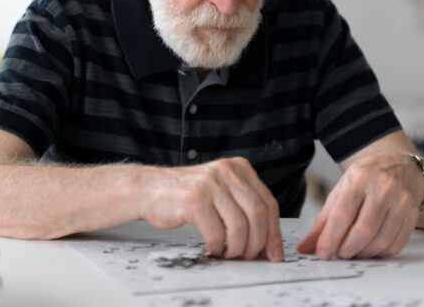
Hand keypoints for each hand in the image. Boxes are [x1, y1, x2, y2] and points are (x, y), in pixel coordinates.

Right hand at [139, 157, 283, 261]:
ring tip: (228, 253)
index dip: (274, 232)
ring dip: (237, 247)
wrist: (150, 189)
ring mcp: (210, 184)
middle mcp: (227, 171)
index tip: (274, 251)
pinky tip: (212, 248)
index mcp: (238, 167)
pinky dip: (217, 247)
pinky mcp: (195, 199)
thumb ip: (243, 207)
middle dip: (258, 242)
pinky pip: (217, 233)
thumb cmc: (185, 195)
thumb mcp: (221, 190)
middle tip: (251, 256)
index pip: (268, 202)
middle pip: (258, 214)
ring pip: (240, 226)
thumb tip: (267, 242)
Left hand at [297, 151, 423, 259]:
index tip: (322, 253)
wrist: (400, 165)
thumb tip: (306, 246)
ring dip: (363, 253)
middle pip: (363, 230)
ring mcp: (401, 201)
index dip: (331, 238)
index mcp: (360, 178)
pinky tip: (371, 249)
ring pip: (381, 240)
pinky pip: (396, 244)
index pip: (343, 214)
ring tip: (353, 252)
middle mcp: (383, 188)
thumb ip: (323, 219)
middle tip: (339, 253)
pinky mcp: (413, 214)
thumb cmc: (367, 177)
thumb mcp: (341, 190)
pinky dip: (380, 253)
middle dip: (347, 249)